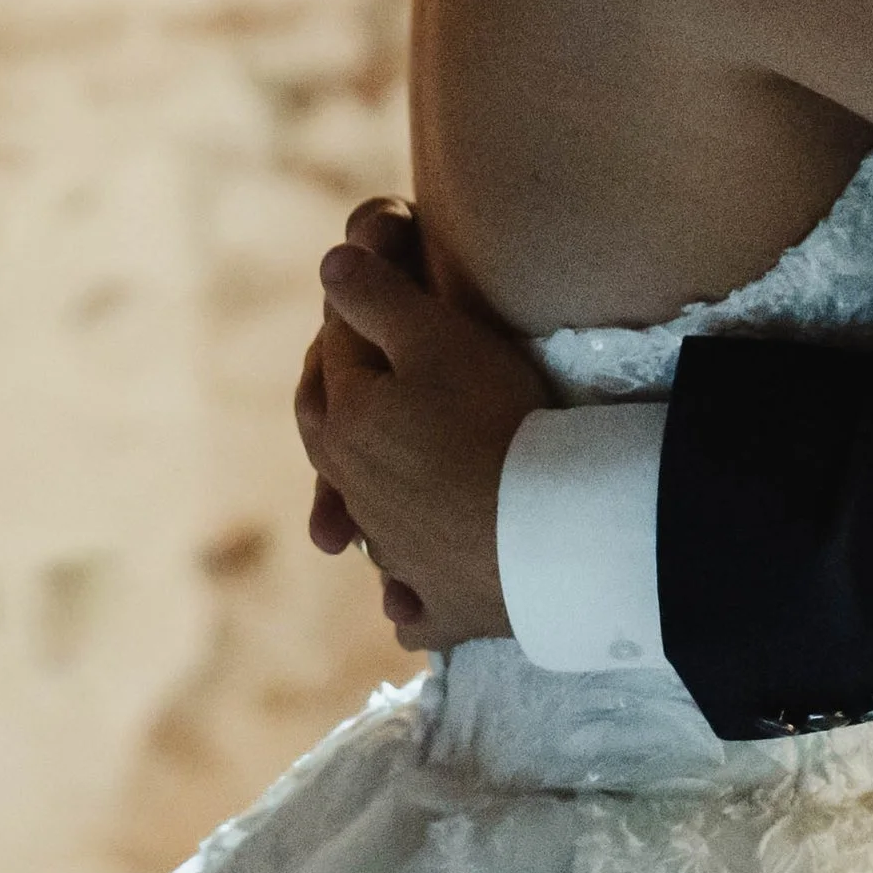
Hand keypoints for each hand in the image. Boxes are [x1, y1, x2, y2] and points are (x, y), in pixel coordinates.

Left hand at [295, 199, 551, 650]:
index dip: (354, 305)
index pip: (335, 349)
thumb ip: (376, 295)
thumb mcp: (436, 335)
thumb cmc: (492, 418)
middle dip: (336, 392)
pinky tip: (403, 601)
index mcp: (344, 421)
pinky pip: (410, 604)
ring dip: (356, 497)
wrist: (542, 530)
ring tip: (370, 474)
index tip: (381, 274)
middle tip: (350, 365)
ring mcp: (394, 553)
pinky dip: (403, 596)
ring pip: (360, 518)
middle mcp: (354, 490)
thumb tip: (329, 268)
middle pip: (330, 432)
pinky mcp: (439, 603)